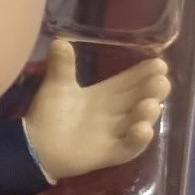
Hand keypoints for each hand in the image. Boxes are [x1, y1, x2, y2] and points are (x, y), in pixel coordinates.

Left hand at [24, 39, 170, 181]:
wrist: (33, 146)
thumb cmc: (49, 114)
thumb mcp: (57, 86)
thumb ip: (62, 65)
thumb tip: (59, 41)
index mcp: (104, 94)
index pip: (129, 81)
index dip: (143, 73)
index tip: (159, 63)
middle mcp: (114, 113)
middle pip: (138, 100)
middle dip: (151, 90)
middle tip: (161, 81)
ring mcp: (114, 134)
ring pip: (137, 123)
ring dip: (146, 114)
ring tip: (150, 104)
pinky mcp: (109, 153)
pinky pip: (128, 148)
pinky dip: (137, 140)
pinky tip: (142, 129)